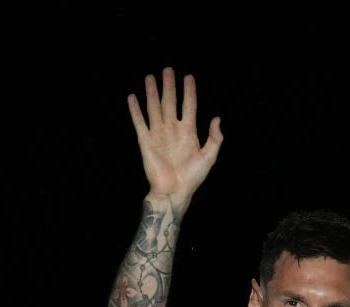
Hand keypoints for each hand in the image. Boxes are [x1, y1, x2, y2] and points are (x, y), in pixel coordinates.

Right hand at [128, 68, 222, 210]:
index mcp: (188, 132)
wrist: (174, 192)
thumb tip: (217, 118)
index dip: (189, 92)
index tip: (188, 77)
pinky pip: (140, 122)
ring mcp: (158, 134)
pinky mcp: (146, 141)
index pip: (189, 106)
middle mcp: (172, 130)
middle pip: (170, 102)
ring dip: (152, 93)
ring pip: (155, 108)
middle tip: (167, 70)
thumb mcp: (209, 157)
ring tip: (150, 77)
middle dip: (169, 86)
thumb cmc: (192, 178)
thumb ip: (215, 138)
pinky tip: (132, 97)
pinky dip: (135, 110)